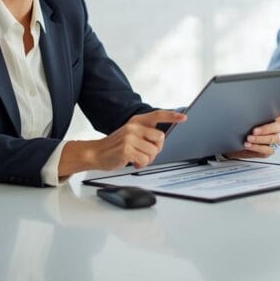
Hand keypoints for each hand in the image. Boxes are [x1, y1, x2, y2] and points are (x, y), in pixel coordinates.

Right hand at [59, 110, 185, 175]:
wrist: (95, 153)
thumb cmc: (115, 146)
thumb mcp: (130, 134)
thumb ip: (145, 134)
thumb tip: (161, 141)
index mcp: (136, 122)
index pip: (157, 115)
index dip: (171, 116)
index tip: (184, 118)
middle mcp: (133, 127)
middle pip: (160, 138)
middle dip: (156, 149)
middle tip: (145, 152)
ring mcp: (130, 138)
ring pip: (153, 152)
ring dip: (147, 159)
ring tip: (136, 158)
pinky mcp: (127, 150)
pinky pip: (145, 160)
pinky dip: (141, 164)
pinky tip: (132, 162)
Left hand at [224, 106, 279, 158]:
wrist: (232, 139)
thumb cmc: (240, 123)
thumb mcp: (244, 113)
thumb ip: (252, 107)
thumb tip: (253, 97)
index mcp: (273, 115)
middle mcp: (275, 127)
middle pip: (279, 127)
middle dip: (266, 129)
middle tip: (254, 130)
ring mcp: (273, 139)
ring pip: (274, 139)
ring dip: (260, 139)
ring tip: (248, 139)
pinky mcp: (268, 149)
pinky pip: (268, 149)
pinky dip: (258, 148)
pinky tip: (248, 145)